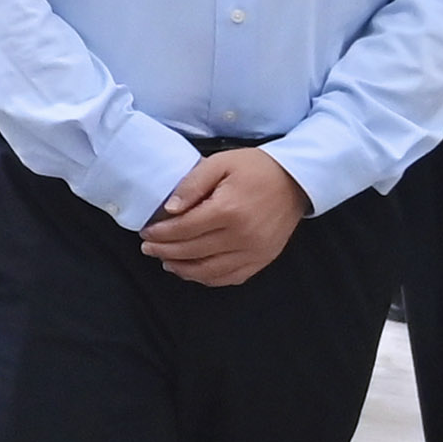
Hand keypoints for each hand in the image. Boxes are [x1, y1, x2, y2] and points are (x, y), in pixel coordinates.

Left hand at [140, 147, 307, 286]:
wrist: (296, 180)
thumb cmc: (256, 168)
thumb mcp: (220, 163)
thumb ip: (191, 184)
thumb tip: (169, 209)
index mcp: (228, 210)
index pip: (184, 230)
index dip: (160, 234)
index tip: (145, 233)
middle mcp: (242, 236)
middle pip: (192, 252)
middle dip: (164, 251)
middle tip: (148, 248)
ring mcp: (255, 251)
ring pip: (209, 271)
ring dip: (183, 269)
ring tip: (165, 261)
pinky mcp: (264, 259)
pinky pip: (231, 277)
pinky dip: (208, 278)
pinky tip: (192, 270)